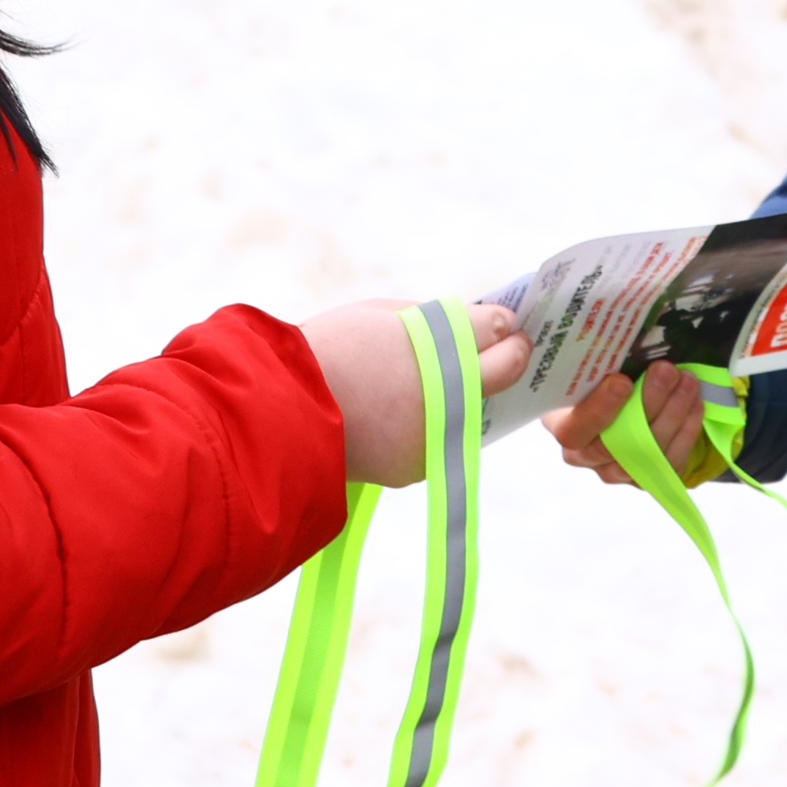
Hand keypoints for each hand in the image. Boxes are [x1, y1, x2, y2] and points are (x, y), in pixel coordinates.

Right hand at [302, 300, 529, 484]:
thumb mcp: (388, 316)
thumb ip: (443, 322)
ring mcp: (433, 446)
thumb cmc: (330, 352)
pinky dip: (433, 419)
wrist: (277, 414)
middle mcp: (450, 411)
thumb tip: (485, 324)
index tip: (509, 326)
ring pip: (468, 412)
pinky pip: (438, 437)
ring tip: (442, 370)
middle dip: (501, 359)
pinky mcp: (412, 471)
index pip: (502, 347)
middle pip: (497, 381)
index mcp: (447, 367)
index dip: (509, 333)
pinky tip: (409, 402)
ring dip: (466, 392)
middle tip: (498, 342)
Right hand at [545, 362, 717, 488]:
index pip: (575, 430)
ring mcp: (617, 471)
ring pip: (648, 453)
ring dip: (673, 414)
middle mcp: (586, 456)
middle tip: (666, 370)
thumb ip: (597, 360)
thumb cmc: (598, 380)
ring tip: (688, 381)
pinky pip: (670, 462)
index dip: (600, 409)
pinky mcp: (647, 476)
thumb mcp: (590, 367)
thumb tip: (618, 329)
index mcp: (564, 426)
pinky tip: (695, 404)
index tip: (622, 380)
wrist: (618, 403)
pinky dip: (687, 431)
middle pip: (617, 444)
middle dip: (647, 404)